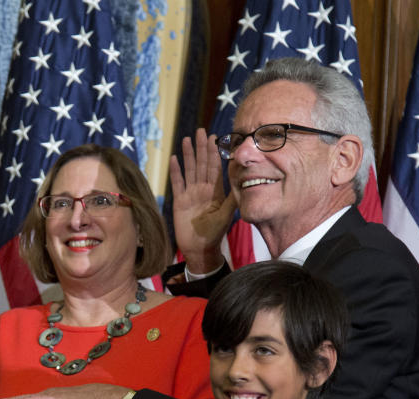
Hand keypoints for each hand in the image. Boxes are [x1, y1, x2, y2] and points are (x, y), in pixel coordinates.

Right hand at [170, 129, 236, 272]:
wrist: (200, 248)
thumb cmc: (215, 234)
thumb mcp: (226, 216)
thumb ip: (232, 200)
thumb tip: (244, 183)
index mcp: (215, 191)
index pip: (214, 167)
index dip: (214, 152)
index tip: (214, 137)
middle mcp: (202, 190)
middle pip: (201, 164)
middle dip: (201, 147)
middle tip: (200, 131)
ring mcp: (190, 195)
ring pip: (189, 170)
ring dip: (188, 154)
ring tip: (186, 139)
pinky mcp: (179, 202)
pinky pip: (177, 183)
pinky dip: (175, 171)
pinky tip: (174, 159)